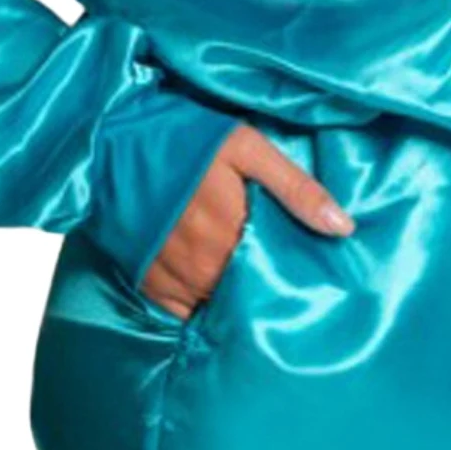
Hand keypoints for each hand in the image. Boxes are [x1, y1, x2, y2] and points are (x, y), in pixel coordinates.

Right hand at [138, 121, 354, 320]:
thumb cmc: (182, 136)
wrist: (107, 138)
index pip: (277, 272)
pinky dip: (198, 307)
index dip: (293, 273)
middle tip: (280, 276)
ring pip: (216, 305)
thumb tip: (343, 228)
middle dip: (264, 286)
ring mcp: (172, 277)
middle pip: (247, 292)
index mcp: (233, 230)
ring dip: (232, 297)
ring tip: (248, 284)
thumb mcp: (245, 146)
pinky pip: (181, 313)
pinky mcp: (146, 281)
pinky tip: (211, 292)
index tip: (309, 272)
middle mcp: (203, 264)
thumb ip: (295, 188)